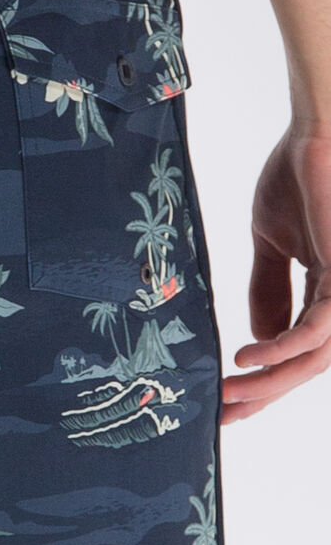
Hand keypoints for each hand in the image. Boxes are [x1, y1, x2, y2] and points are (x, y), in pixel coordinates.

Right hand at [222, 124, 330, 422]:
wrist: (319, 130)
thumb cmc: (301, 173)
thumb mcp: (272, 244)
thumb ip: (267, 290)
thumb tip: (257, 339)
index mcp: (327, 291)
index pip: (296, 349)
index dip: (263, 380)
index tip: (226, 403)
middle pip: (306, 364)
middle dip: (264, 394)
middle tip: (223, 414)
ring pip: (314, 357)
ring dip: (271, 381)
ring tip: (228, 392)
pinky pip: (316, 330)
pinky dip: (281, 348)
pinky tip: (248, 357)